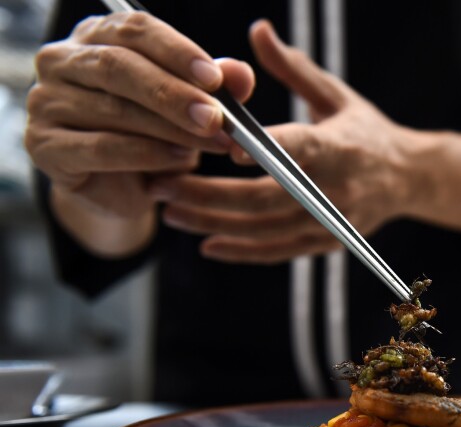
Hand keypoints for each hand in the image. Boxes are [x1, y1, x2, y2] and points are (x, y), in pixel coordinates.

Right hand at [24, 11, 253, 251]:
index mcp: (97, 37)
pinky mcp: (45, 146)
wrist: (120, 187)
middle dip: (174, 94)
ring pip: (114, 111)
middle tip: (214, 118)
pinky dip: (146, 155)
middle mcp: (63, 61)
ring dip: (169, 130)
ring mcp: (46, 103)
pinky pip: (101, 148)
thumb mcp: (190, 105)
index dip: (177, 51)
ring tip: (209, 143)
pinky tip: (179, 161)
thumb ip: (215, 86)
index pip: (135, 30)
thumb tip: (240, 74)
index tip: (215, 78)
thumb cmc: (154, 133)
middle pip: (119, 67)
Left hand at [151, 19, 417, 263]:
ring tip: (170, 213)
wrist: (410, 179)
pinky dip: (242, 251)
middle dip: (210, 194)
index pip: (300, 148)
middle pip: (267, 198)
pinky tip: (208, 244)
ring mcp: (333, 222)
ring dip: (214, 223)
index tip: (225, 146)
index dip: (265, 150)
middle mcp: (338, 189)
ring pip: (266, 230)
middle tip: (162, 185)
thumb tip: (257, 30)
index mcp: (342, 146)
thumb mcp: (336, 95)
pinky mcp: (328, 244)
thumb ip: (292, 68)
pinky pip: (279, 252)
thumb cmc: (366, 130)